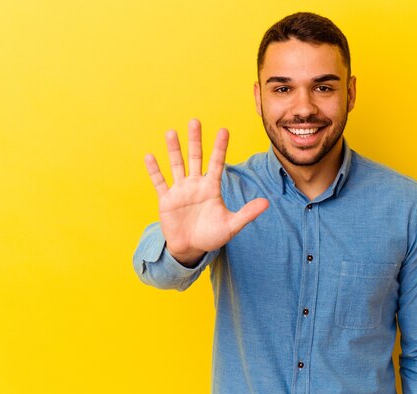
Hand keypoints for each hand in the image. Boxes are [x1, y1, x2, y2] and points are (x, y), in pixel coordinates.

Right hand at [145, 119, 268, 265]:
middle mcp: (195, 184)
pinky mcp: (166, 200)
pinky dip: (154, 171)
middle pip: (195, 158)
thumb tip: (266, 203)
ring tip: (171, 132)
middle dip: (195, 140)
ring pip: (176, 165)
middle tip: (195, 121)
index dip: (220, 147)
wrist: (191, 249)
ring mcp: (180, 190)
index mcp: (211, 187)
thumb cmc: (212, 236)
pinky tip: (150, 157)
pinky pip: (159, 182)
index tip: (224, 130)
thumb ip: (247, 213)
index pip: (217, 163)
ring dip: (174, 150)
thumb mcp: (231, 225)